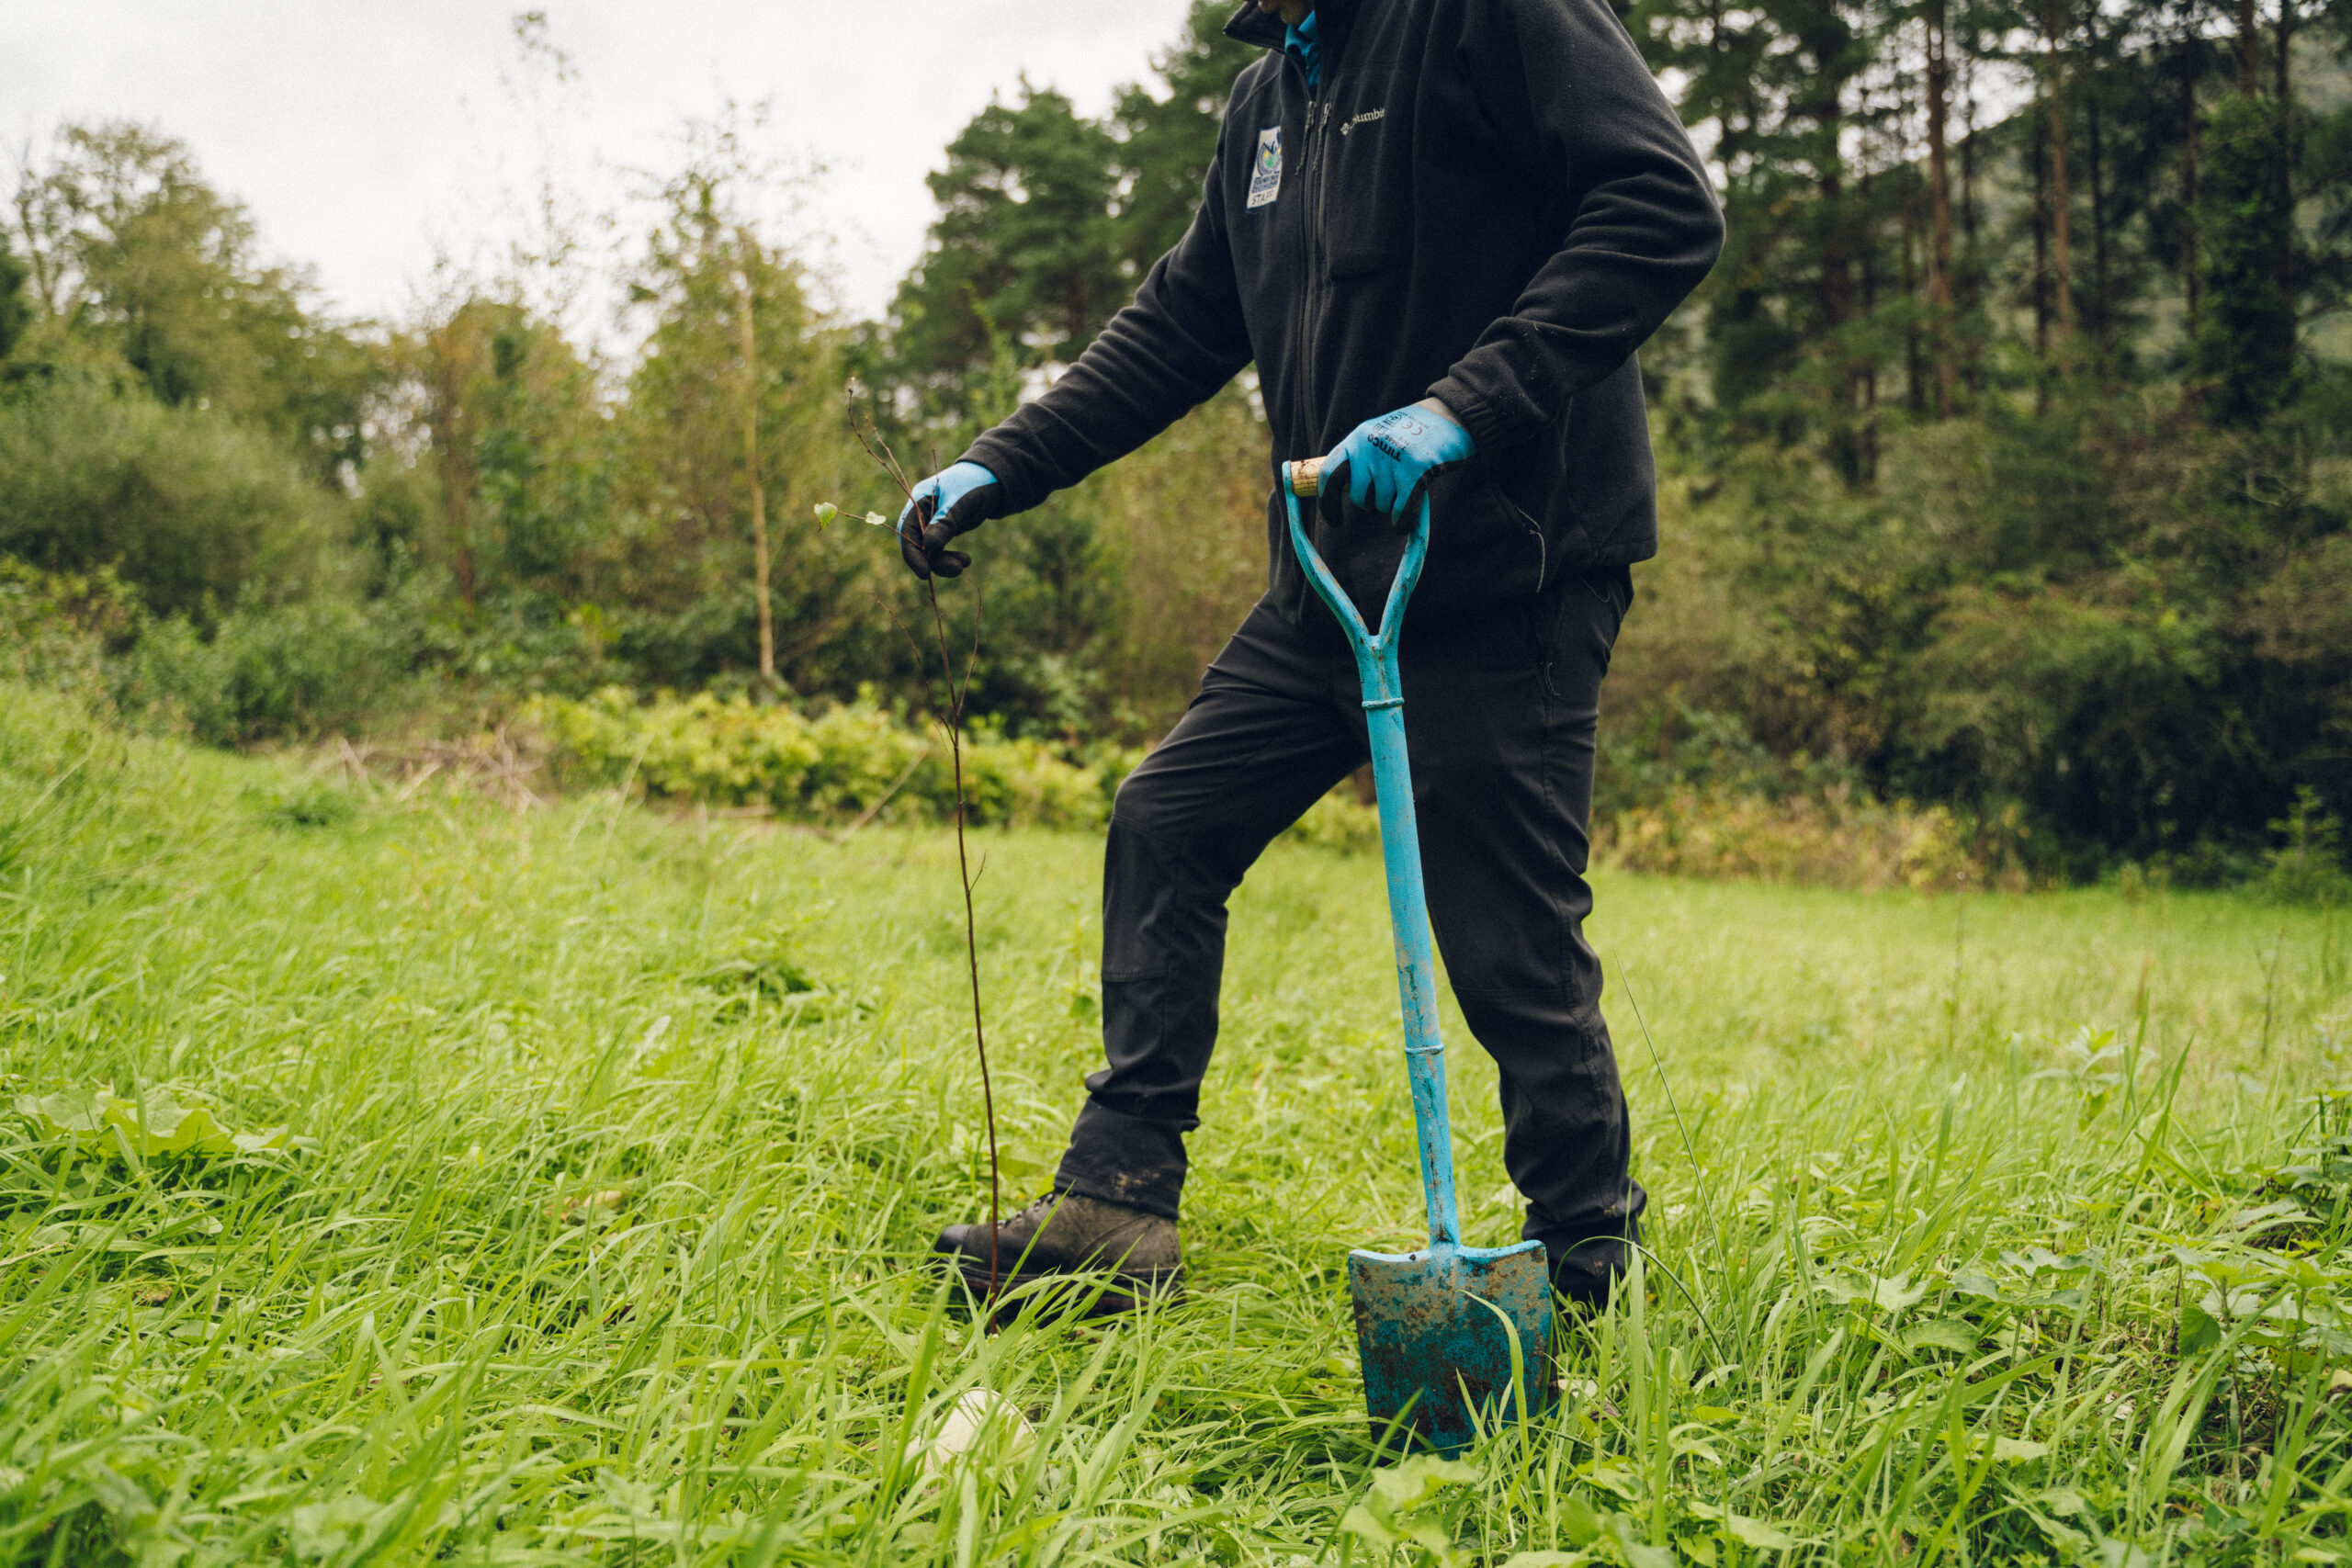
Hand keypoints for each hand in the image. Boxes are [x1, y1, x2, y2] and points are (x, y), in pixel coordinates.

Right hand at [896, 461, 1001, 578]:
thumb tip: (928, 546)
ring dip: (945, 561)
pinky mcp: (943, 531)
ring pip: (930, 551)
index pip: (907, 530)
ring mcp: (932, 523)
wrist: (993, 480)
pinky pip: (940, 550)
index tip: (925, 573)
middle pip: (917, 544)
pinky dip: (951, 558)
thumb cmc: (974, 484)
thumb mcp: (960, 501)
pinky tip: (966, 561)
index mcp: (919, 499)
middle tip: (957, 570)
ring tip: (966, 563)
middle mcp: (922, 513)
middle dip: (933, 560)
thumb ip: (945, 523)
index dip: (913, 554)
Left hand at [1327, 398, 1473, 521]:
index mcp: (1358, 437)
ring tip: (1408, 487)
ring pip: (1383, 505)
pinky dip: (1402, 523)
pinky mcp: (1415, 469)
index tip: (1334, 520)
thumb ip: (1362, 458)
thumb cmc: (1415, 433)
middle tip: (1387, 497)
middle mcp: (1371, 446)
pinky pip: (1401, 512)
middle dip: (1371, 504)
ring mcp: (1393, 457)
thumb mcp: (1380, 436)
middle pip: (1358, 497)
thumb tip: (1342, 492)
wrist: (1452, 415)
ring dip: (1394, 507)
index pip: (1329, 474)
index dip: (1327, 502)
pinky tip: (1404, 523)